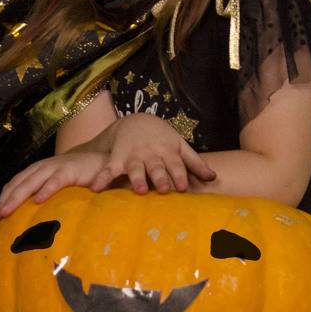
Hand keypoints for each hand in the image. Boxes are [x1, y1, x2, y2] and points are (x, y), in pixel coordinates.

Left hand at [0, 151, 114, 219]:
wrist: (103, 160)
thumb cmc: (79, 178)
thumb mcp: (58, 188)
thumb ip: (46, 200)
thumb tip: (29, 226)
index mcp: (38, 171)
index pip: (15, 184)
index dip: (2, 199)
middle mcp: (43, 167)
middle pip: (19, 182)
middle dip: (5, 200)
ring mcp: (56, 167)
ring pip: (32, 180)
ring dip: (17, 195)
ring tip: (6, 211)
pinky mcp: (71, 170)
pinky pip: (56, 179)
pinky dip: (47, 188)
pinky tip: (38, 200)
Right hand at [89, 113, 216, 195]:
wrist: (136, 121)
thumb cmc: (162, 139)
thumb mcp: (179, 146)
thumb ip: (195, 163)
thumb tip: (214, 178)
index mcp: (168, 152)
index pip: (176, 164)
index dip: (179, 175)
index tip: (183, 188)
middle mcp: (151, 154)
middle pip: (157, 167)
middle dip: (160, 177)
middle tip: (163, 190)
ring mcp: (134, 156)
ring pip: (136, 168)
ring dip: (137, 178)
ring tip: (139, 190)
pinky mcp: (118, 158)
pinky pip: (109, 169)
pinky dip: (102, 178)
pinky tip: (96, 188)